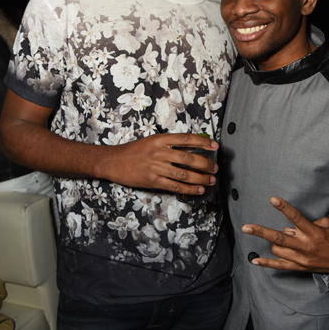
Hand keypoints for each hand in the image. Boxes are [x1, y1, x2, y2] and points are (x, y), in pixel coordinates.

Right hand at [104, 132, 218, 194]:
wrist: (113, 162)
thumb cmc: (133, 151)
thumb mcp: (151, 141)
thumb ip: (169, 145)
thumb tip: (191, 149)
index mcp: (160, 139)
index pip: (186, 139)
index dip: (203, 142)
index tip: (214, 145)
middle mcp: (160, 152)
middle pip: (189, 158)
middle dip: (206, 164)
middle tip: (215, 167)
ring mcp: (157, 167)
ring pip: (185, 174)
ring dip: (201, 178)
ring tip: (211, 180)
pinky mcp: (153, 181)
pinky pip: (175, 186)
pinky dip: (189, 189)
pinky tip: (198, 190)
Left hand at [242, 196, 328, 272]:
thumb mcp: (328, 225)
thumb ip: (309, 223)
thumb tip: (290, 227)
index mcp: (313, 232)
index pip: (296, 217)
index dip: (284, 207)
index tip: (273, 199)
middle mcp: (305, 246)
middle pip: (278, 238)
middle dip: (260, 231)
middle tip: (245, 227)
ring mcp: (301, 258)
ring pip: (277, 249)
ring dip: (274, 242)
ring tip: (282, 239)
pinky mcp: (300, 267)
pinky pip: (280, 266)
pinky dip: (266, 264)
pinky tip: (255, 261)